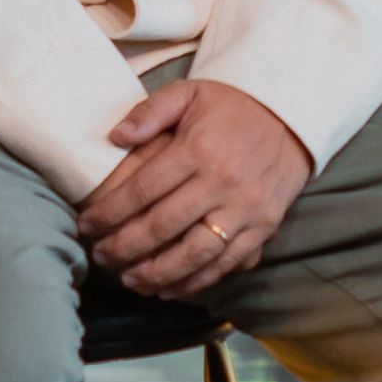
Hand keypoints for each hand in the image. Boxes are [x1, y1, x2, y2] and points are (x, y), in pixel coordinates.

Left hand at [76, 79, 313, 297]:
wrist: (293, 116)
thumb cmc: (233, 107)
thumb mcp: (190, 93)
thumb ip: (150, 112)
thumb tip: (115, 137)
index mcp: (199, 149)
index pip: (143, 189)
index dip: (110, 212)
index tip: (87, 224)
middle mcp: (223, 182)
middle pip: (163, 226)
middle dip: (124, 247)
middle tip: (100, 256)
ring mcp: (246, 209)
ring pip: (194, 254)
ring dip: (156, 273)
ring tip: (129, 279)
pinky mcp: (264, 228)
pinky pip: (225, 264)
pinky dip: (194, 282)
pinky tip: (168, 288)